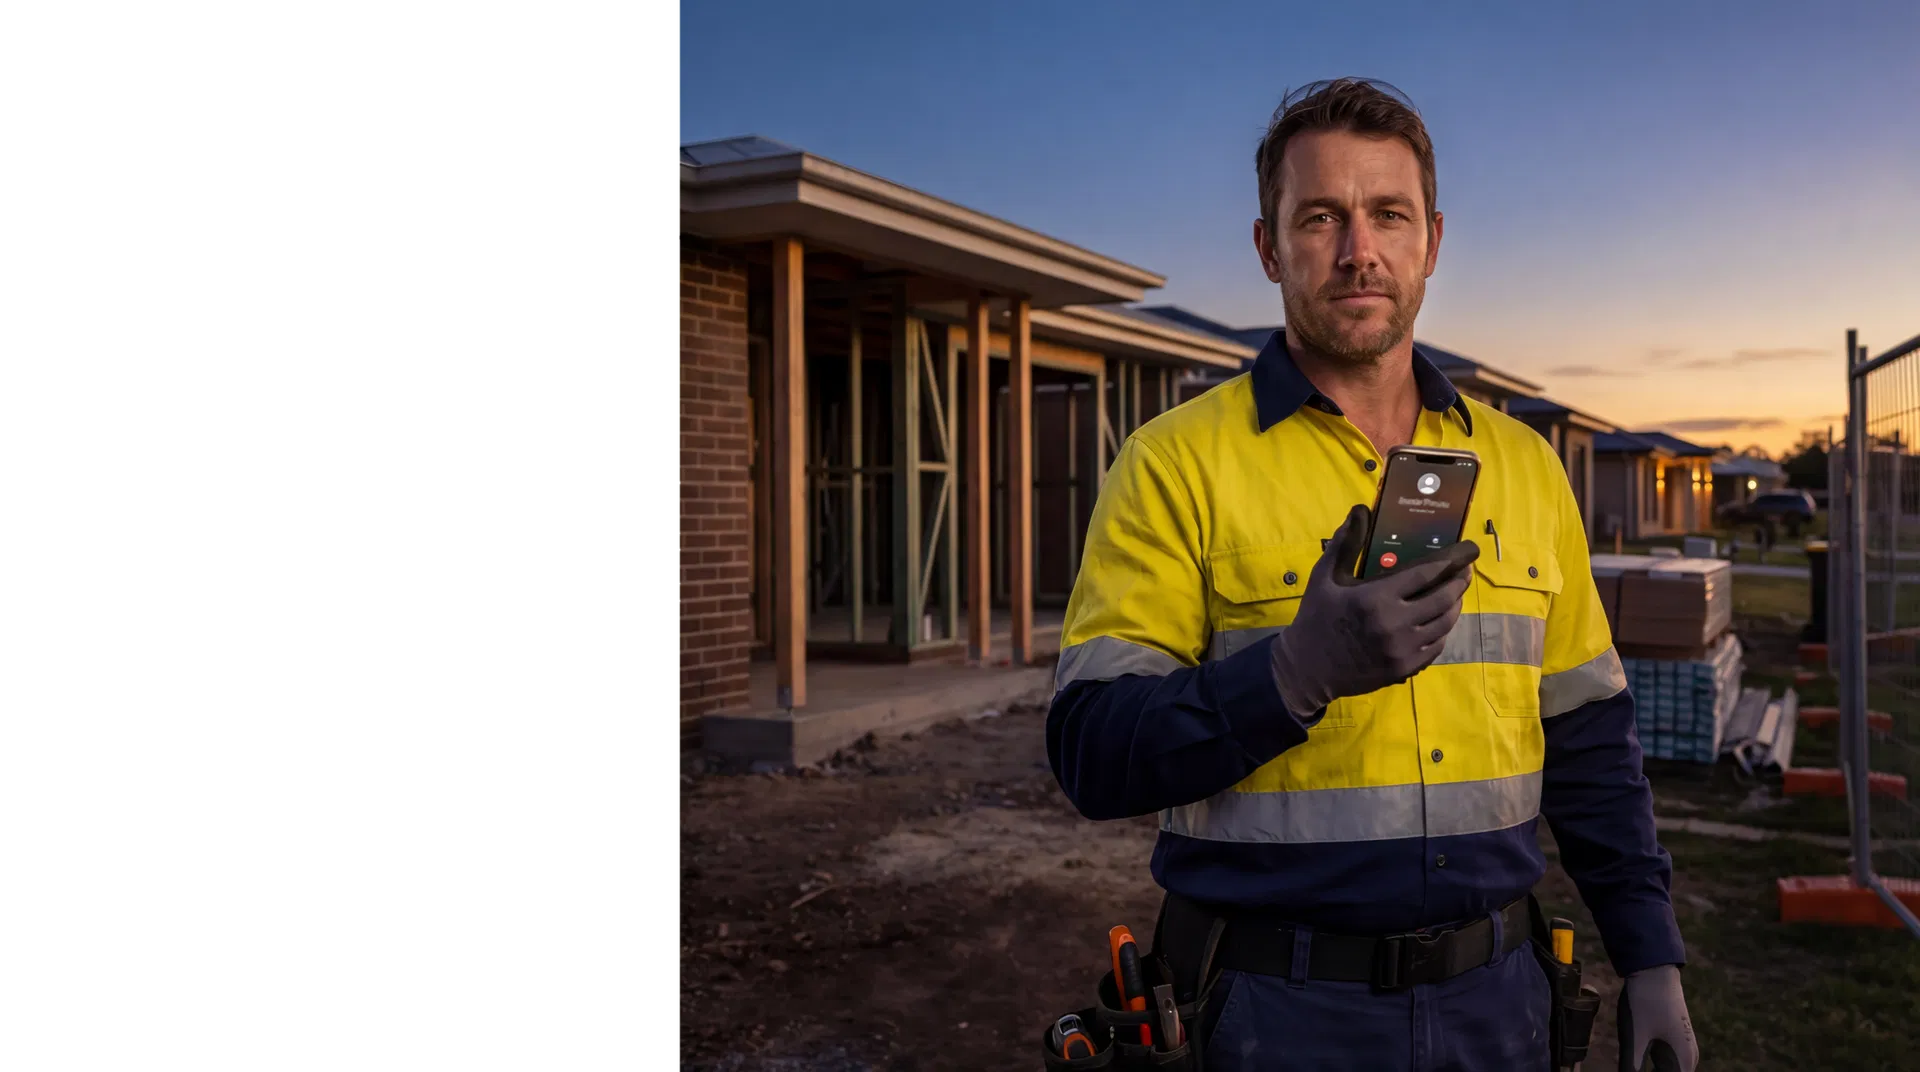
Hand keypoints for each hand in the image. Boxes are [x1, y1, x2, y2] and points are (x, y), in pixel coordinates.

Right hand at [1267, 503, 1479, 718]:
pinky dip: (1443, 630)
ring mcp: (1403, 650)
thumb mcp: (1324, 577)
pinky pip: (1437, 645)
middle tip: (1464, 569)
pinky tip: (1439, 620)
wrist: (1308, 669)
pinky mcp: (1405, 669)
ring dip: (1455, 604)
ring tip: (1454, 592)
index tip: (1469, 549)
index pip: (1426, 573)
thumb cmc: (1316, 618)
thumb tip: (1360, 510)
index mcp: (1376, 598)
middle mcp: (1395, 624)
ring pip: (1445, 623)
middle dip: (1459, 580)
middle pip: (1444, 598)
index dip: (1452, 559)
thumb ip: (1345, 543)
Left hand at [1617, 965, 1697, 1070]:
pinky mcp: (1670, 1040)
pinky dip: (1649, 1070)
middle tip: (1629, 1069)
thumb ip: (1631, 1068)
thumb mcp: (1634, 1038)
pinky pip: (1662, 1064)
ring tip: (1630, 1067)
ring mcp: (1680, 1048)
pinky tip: (1632, 1067)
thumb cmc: (1645, 1002)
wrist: (1654, 969)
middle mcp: (1687, 1058)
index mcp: (1683, 1062)